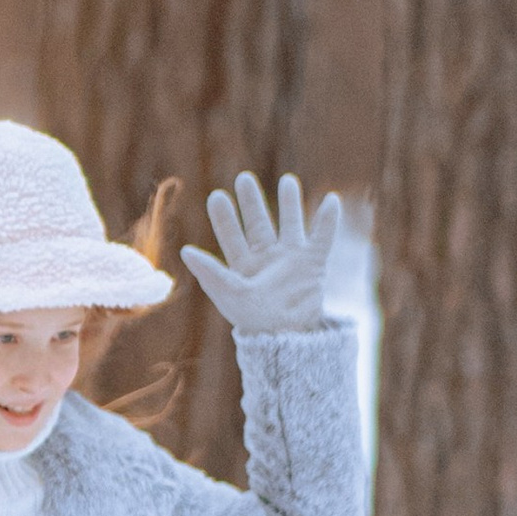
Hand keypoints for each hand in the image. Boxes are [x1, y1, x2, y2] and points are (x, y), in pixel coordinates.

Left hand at [180, 170, 339, 334]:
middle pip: (258, 223)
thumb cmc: (254, 319)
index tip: (217, 195)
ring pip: (290, 223)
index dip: (224, 217)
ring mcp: (290, 258)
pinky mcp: (314, 264)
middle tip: (244, 178)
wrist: (288, 337)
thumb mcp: (229, 294)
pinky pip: (322, 237)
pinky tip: (331, 200)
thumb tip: (185, 250)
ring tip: (288, 180)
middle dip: (252, 202)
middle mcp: (266, 257)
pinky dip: (328, 220)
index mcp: (242, 265)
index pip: (231, 235)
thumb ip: (210, 272)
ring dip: (290, 203)